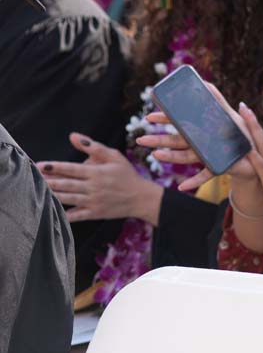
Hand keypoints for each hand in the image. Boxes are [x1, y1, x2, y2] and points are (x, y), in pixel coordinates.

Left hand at [40, 133, 162, 223]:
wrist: (141, 198)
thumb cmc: (127, 175)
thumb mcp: (114, 156)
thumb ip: (93, 146)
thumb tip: (73, 136)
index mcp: (97, 172)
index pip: (72, 169)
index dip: (55, 167)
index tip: (40, 165)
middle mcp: (93, 187)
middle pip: (66, 184)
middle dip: (48, 181)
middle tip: (32, 179)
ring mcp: (93, 201)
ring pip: (68, 198)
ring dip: (52, 195)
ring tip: (37, 192)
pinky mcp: (95, 213)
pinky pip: (76, 215)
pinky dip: (63, 215)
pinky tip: (51, 212)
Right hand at [137, 82, 257, 191]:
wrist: (255, 156)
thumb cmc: (241, 134)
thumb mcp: (230, 114)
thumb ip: (217, 99)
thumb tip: (204, 82)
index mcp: (201, 130)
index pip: (179, 124)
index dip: (164, 120)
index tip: (149, 117)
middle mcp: (200, 144)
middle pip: (176, 141)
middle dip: (158, 140)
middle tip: (141, 139)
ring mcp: (206, 157)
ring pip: (185, 157)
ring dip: (170, 157)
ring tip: (156, 154)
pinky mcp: (217, 168)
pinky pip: (204, 176)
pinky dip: (194, 182)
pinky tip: (182, 187)